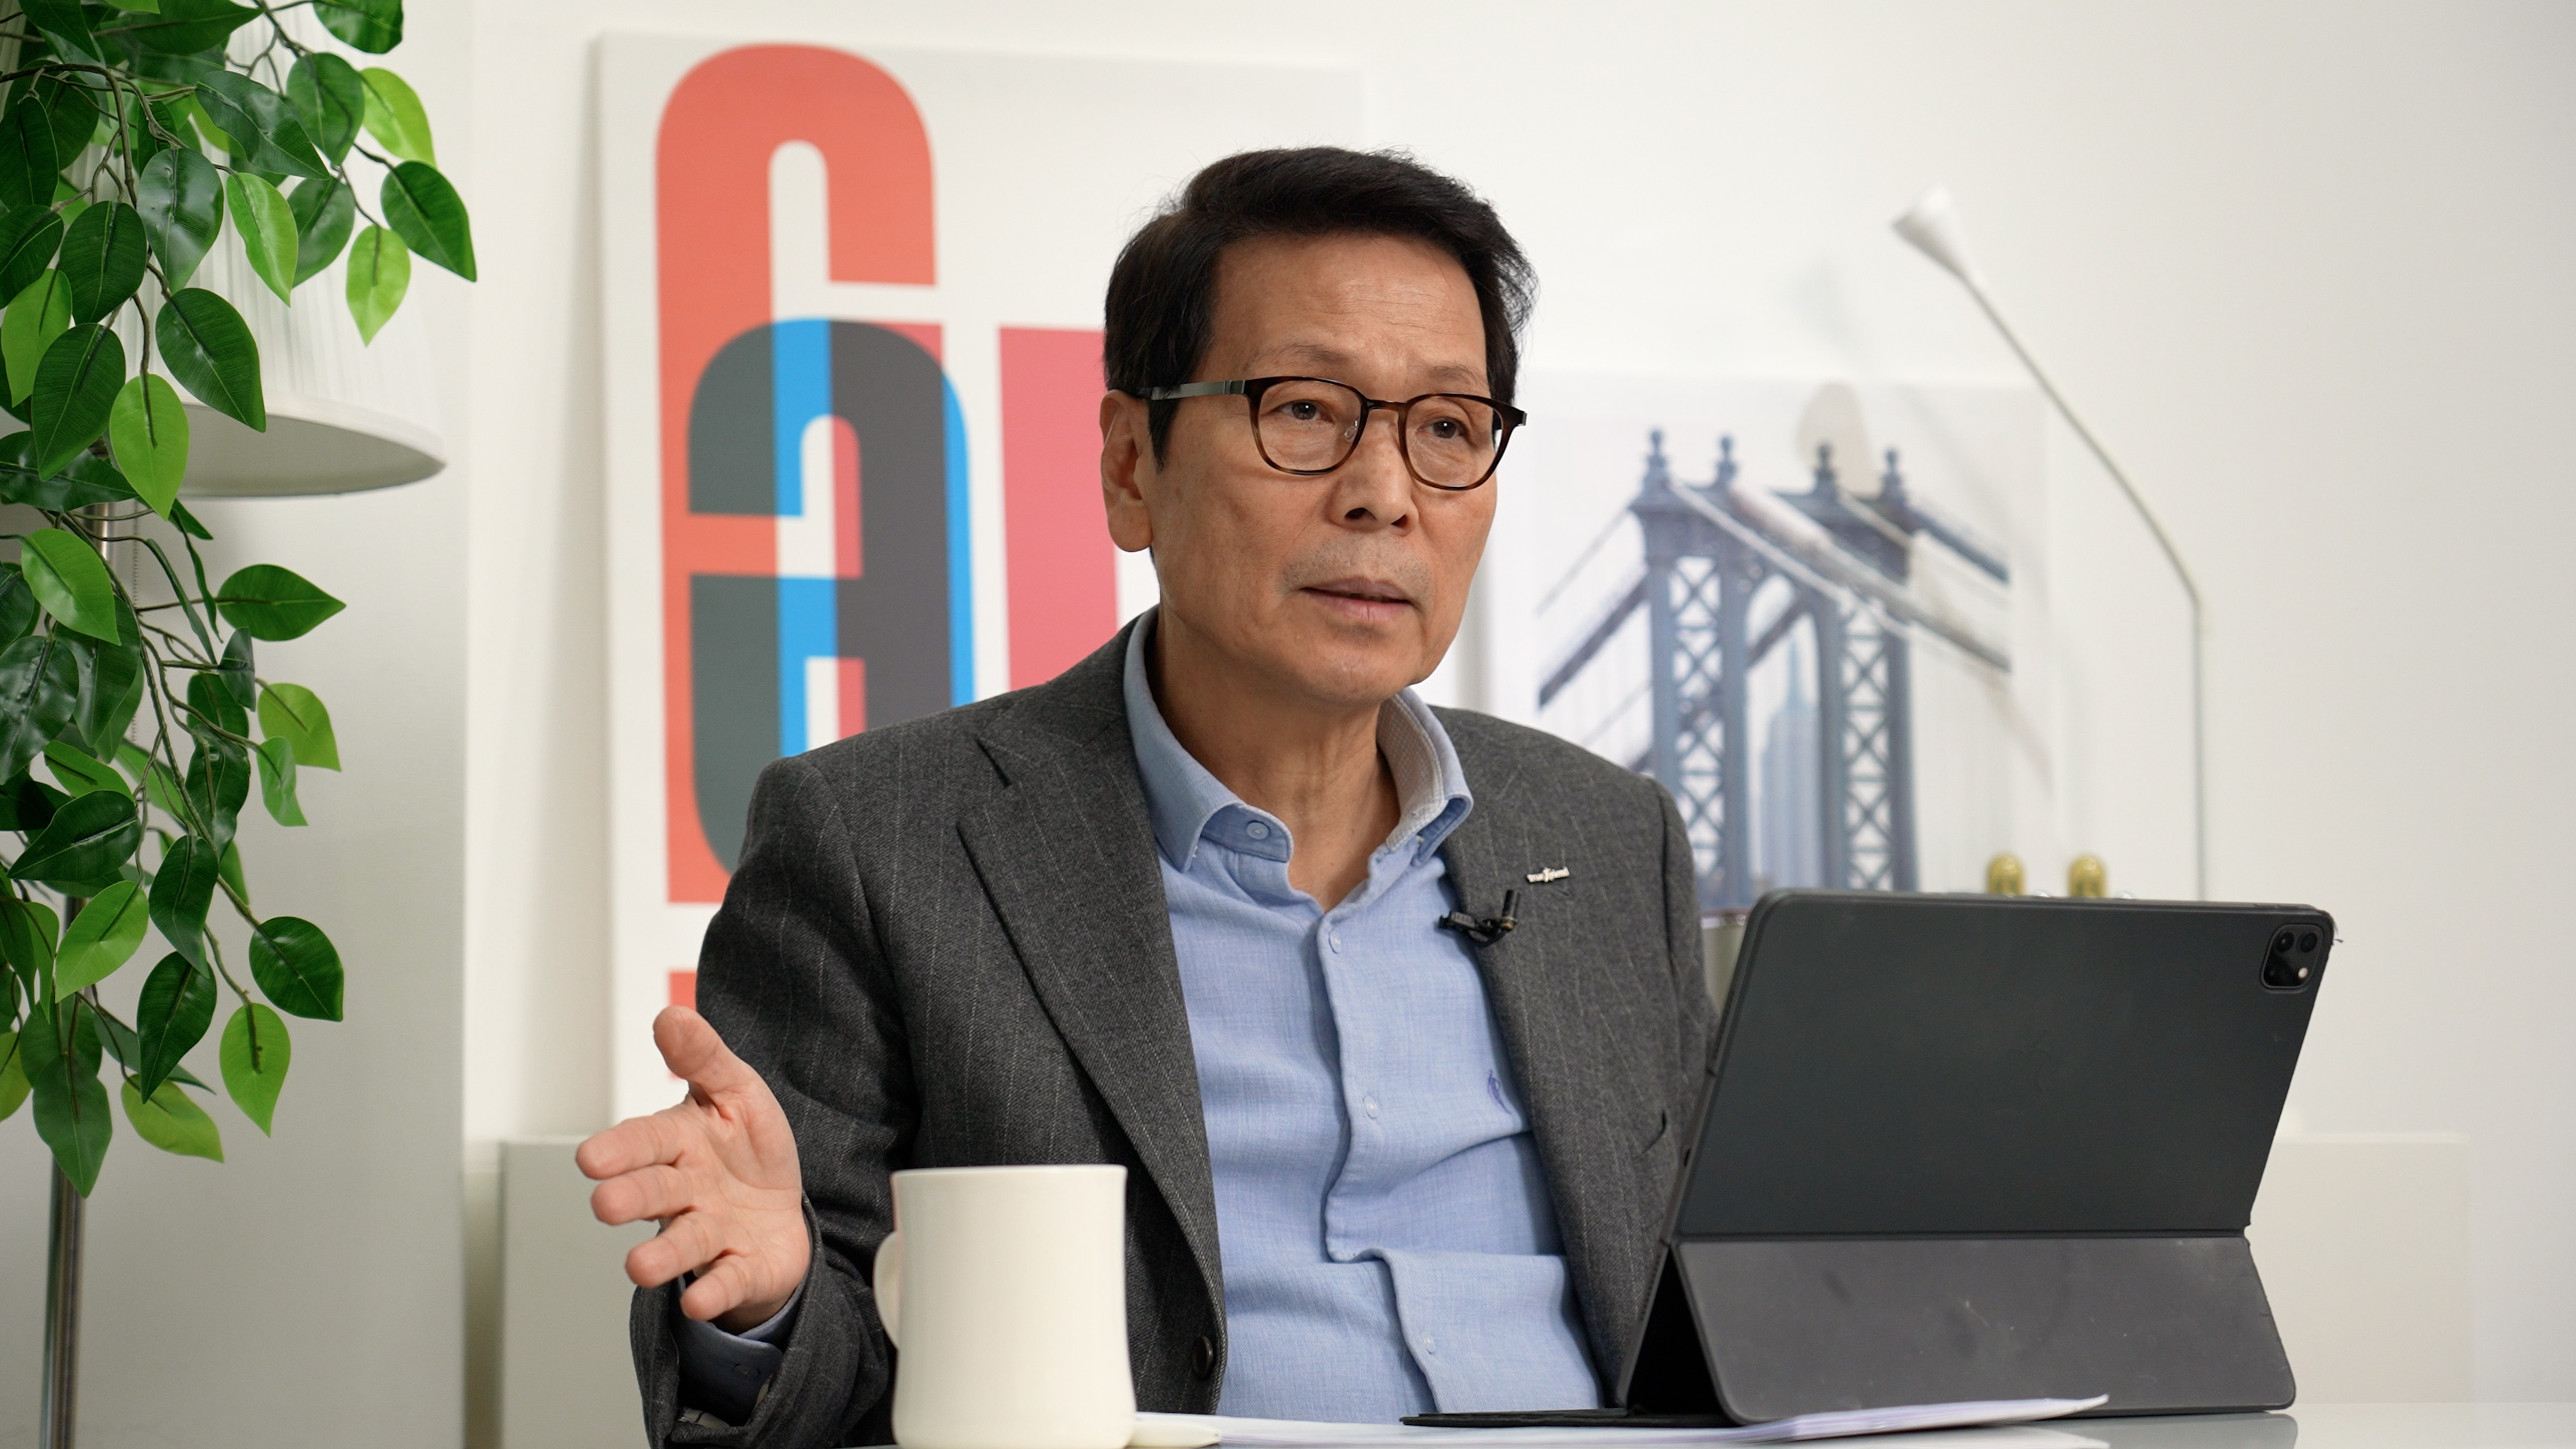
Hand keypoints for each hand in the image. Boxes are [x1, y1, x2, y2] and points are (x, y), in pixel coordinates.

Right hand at [578, 1006, 810, 1330]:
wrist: (782, 1211)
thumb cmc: (746, 1149)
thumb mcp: (735, 1091)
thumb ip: (704, 1057)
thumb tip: (671, 1014)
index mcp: (679, 1143)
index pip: (645, 1142)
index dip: (620, 1149)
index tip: (590, 1157)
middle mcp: (685, 1192)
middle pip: (654, 1192)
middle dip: (630, 1197)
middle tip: (605, 1204)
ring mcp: (710, 1234)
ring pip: (683, 1244)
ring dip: (661, 1256)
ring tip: (640, 1267)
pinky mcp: (738, 1270)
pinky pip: (725, 1281)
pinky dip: (713, 1291)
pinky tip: (697, 1300)